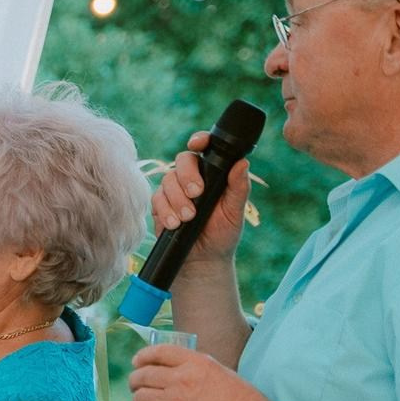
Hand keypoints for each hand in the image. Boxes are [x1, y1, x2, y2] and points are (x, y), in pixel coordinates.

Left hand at [128, 346, 278, 400]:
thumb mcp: (223, 374)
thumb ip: (198, 370)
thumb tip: (176, 371)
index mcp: (196, 363)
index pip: (160, 352)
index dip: (144, 355)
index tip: (137, 361)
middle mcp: (181, 380)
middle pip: (144, 374)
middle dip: (135, 379)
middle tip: (135, 384)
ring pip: (140, 397)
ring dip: (137, 400)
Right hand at [150, 130, 252, 265]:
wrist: (203, 260)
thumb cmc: (223, 234)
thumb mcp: (235, 212)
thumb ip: (238, 188)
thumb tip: (242, 163)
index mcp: (213, 173)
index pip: (205, 149)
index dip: (199, 141)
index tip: (197, 144)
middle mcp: (192, 178)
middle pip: (183, 160)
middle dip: (187, 176)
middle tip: (196, 194)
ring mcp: (175, 191)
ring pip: (168, 180)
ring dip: (177, 199)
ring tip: (188, 218)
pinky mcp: (161, 206)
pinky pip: (157, 199)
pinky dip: (165, 210)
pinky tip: (174, 223)